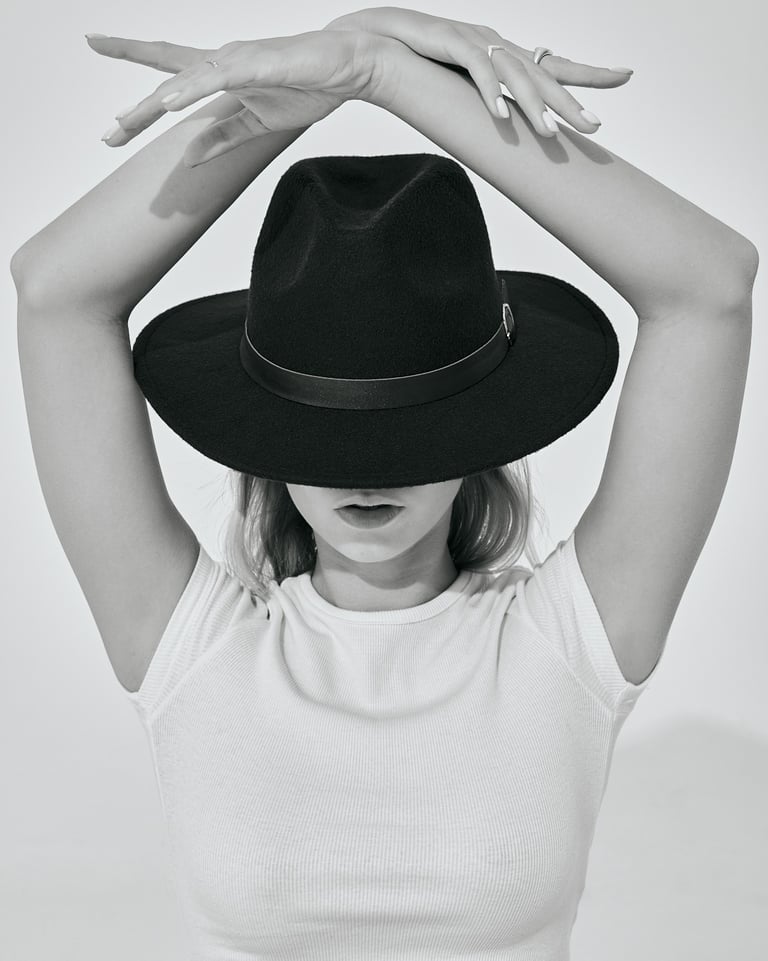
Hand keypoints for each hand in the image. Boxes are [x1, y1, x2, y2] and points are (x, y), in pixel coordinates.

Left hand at [86, 30, 378, 164]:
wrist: (349, 65)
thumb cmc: (309, 86)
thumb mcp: (258, 123)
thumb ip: (223, 137)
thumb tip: (188, 157)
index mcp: (221, 74)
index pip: (168, 70)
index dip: (134, 74)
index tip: (106, 93)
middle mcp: (222, 61)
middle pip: (167, 81)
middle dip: (137, 110)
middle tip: (108, 134)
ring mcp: (237, 60)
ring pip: (185, 79)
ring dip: (156, 104)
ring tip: (127, 123)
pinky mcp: (256, 63)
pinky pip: (217, 77)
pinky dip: (191, 88)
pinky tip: (171, 101)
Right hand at [324, 8, 632, 137]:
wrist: (374, 42)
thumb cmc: (417, 67)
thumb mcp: (460, 89)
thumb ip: (486, 102)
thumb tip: (509, 129)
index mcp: (502, 57)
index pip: (552, 65)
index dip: (587, 72)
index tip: (624, 77)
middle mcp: (495, 45)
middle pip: (541, 74)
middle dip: (570, 100)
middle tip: (595, 126)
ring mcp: (474, 40)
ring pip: (513, 72)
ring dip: (534, 104)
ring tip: (551, 134)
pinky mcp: (450, 40)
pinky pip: (475, 68)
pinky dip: (490, 92)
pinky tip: (502, 116)